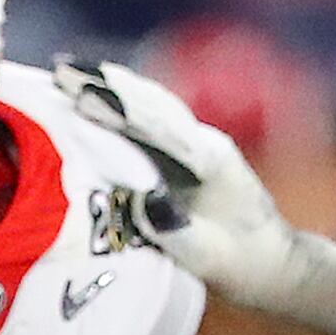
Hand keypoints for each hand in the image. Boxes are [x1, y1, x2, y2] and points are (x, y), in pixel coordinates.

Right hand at [53, 55, 335, 334]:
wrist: (274, 263)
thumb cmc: (244, 265)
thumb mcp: (209, 259)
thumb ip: (176, 231)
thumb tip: (142, 199)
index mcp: (211, 161)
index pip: (160, 126)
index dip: (120, 108)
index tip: (83, 92)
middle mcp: (204, 142)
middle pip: (151, 103)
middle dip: (105, 84)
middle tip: (61, 68)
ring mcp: (197, 143)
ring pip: (151, 103)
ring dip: (111, 85)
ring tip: (67, 71)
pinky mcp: (188, 152)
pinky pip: (151, 118)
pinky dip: (121, 101)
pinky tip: (95, 92)